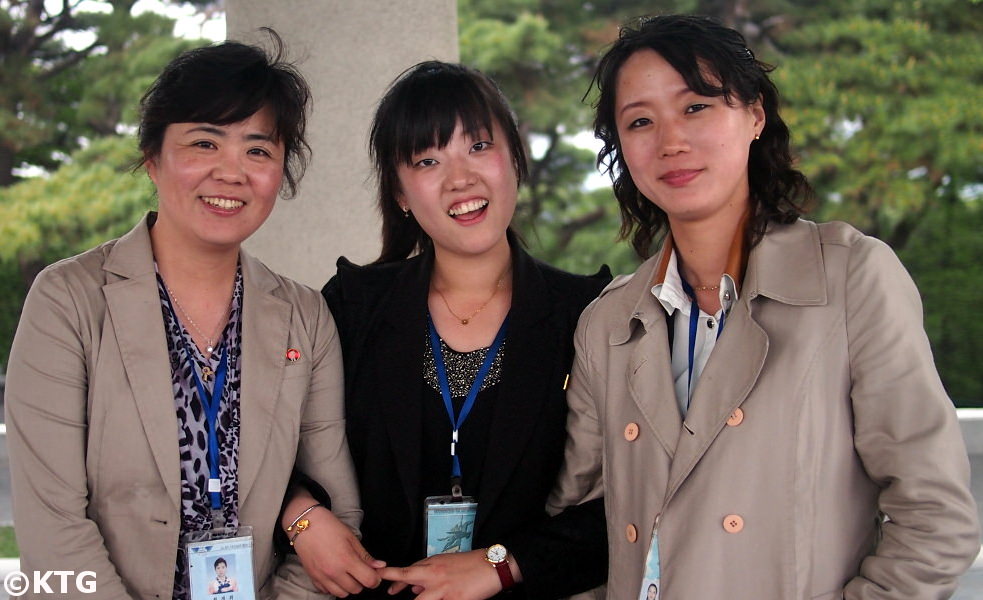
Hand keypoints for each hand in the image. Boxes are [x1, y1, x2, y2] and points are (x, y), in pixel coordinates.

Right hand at [290, 506, 385, 596]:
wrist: (305, 524)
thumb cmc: (328, 527)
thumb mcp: (351, 537)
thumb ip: (365, 555)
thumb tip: (380, 566)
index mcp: (346, 559)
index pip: (368, 580)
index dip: (375, 579)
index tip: (374, 574)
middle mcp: (334, 571)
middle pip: (356, 589)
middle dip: (361, 582)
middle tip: (360, 570)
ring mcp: (322, 577)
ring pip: (342, 594)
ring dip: (348, 586)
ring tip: (347, 573)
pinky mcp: (313, 578)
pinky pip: (327, 591)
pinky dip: (334, 587)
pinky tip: (335, 575)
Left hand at [378, 550, 503, 599]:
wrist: (492, 565)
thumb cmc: (470, 564)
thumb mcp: (446, 564)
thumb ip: (428, 574)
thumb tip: (413, 589)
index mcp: (432, 565)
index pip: (406, 570)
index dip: (390, 576)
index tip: (379, 578)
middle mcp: (434, 575)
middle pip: (407, 578)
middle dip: (393, 584)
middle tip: (385, 591)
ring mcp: (444, 589)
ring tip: (412, 598)